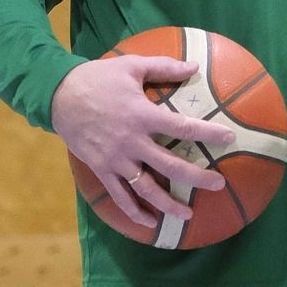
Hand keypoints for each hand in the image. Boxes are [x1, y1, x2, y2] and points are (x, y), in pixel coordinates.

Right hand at [51, 55, 232, 229]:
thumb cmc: (97, 77)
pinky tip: (151, 221)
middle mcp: (132, 142)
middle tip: (218, 184)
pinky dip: (135, 211)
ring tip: (188, 214)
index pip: (183, 127)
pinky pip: (120, 196)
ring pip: (147, 189)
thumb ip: (164, 67)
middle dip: (197, 177)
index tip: (229, 138)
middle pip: (171, 166)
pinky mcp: (102, 169)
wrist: (57, 95)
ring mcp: (116, 160)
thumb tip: (194, 65)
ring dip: (169, 204)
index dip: (208, 133)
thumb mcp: (131, 66)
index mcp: (142, 115)